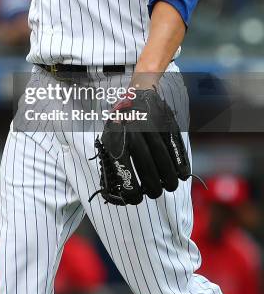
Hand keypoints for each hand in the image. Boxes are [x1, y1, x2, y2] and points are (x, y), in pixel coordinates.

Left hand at [89, 88, 190, 205]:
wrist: (137, 94)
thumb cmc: (122, 124)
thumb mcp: (110, 137)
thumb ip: (112, 160)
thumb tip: (112, 191)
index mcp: (116, 137)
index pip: (123, 168)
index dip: (131, 188)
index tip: (136, 199)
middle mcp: (133, 131)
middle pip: (146, 165)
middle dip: (152, 186)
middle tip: (155, 194)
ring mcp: (151, 125)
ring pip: (163, 157)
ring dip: (168, 177)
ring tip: (170, 187)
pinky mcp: (166, 122)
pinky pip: (175, 146)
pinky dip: (180, 163)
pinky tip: (182, 175)